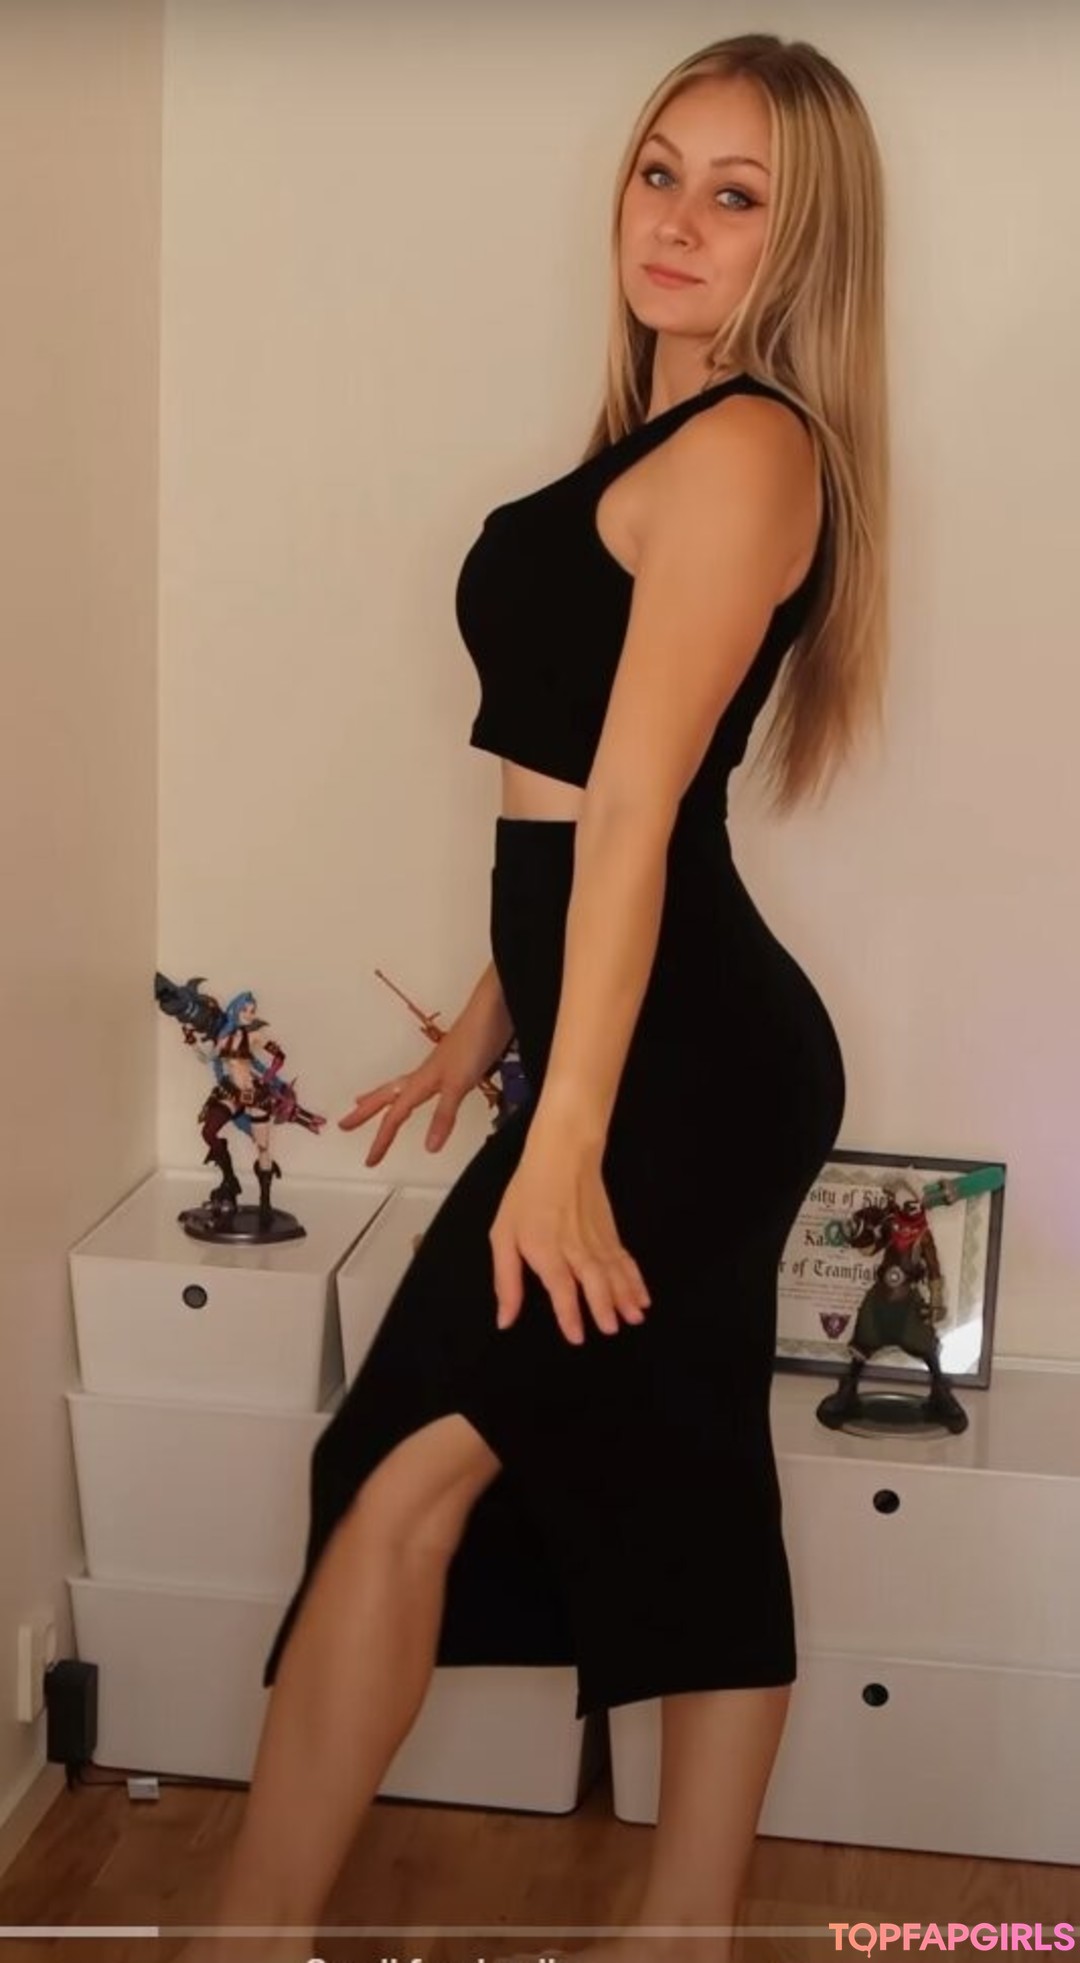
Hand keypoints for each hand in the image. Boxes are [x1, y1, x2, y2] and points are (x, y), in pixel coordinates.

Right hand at [339, 1027, 488, 1165]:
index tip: (370, 1161)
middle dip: (364, 1112)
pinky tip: (417, 1092)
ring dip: (380, 1098)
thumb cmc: (474, 1043)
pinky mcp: (450, 1065)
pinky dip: (408, 1093)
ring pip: (398, 1087)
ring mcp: (435, 1070)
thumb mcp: (458, 1084)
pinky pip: (419, 1085)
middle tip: (344, 1124)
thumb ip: (444, 1115)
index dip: (382, 1140)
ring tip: (362, 1102)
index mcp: (421, 1082)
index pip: (395, 1116)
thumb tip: (429, 1148)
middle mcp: (423, 1076)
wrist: (492, 1011)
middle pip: (386, 1097)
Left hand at [489, 1131, 650, 1344]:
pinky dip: (636, 1279)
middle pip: (594, 1278)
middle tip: (612, 1330)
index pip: (560, 1285)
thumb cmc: (526, 1197)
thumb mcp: (503, 1236)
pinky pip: (625, 1260)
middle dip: (604, 1305)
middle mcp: (574, 1246)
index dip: (570, 1313)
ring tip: (634, 1318)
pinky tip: (643, 1298)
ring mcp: (597, 1238)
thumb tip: (505, 1321)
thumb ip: (506, 1281)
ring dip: (625, 1295)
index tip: (578, 1337)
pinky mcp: (611, 1233)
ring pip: (614, 1270)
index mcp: (545, 1248)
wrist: (562, 1155)